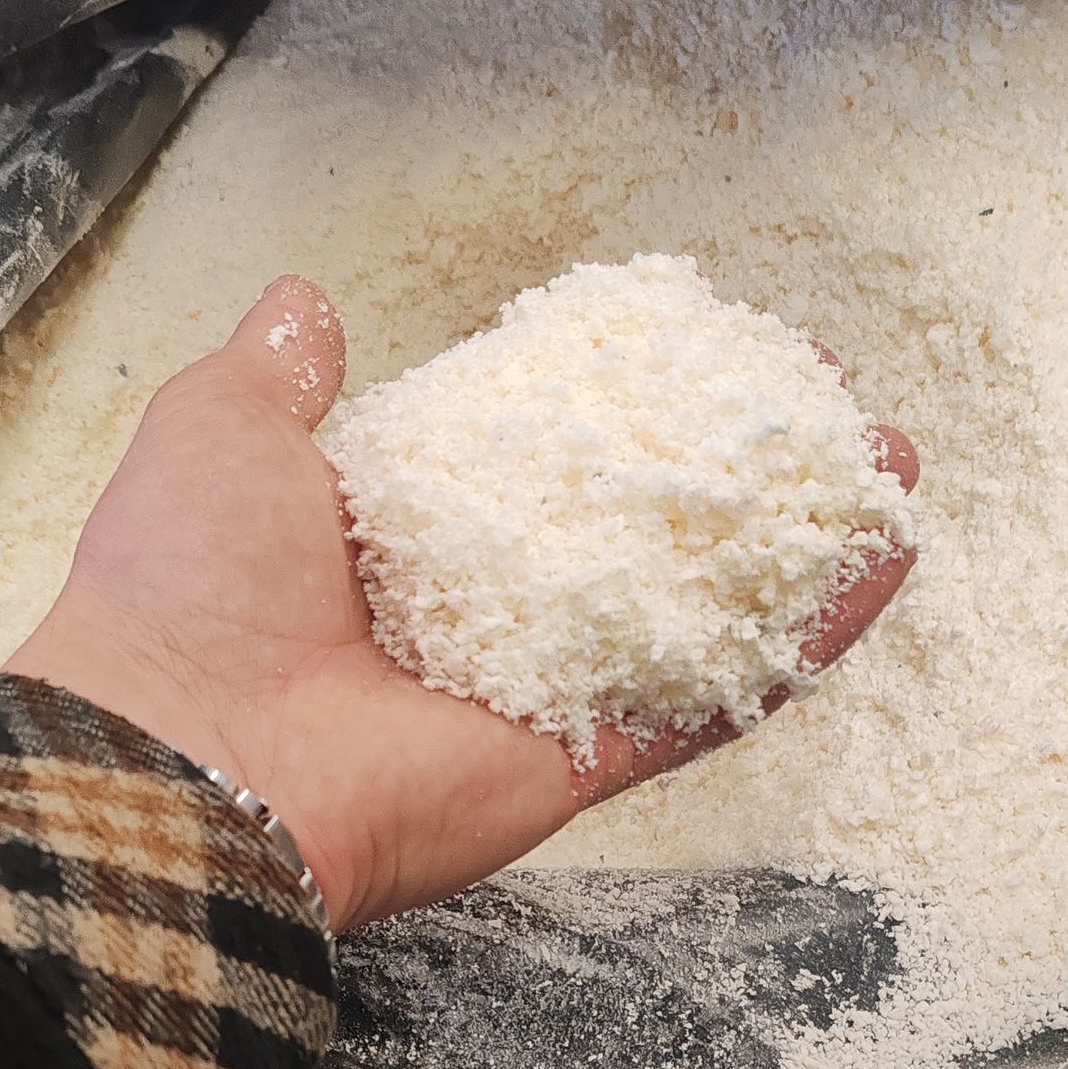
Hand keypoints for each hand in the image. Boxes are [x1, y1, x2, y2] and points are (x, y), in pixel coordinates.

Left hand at [8, 276, 917, 930]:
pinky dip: (803, 643)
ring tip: (884, 467)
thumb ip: (277, 376)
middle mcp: (486, 613)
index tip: (706, 345)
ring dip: (800, 540)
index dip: (629, 398)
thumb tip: (306, 304)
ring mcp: (544, 692)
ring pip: (701, 610)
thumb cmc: (188, 593)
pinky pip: (712, 703)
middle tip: (817, 399)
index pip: (545, 453)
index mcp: (405, 534)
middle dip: (739, 463)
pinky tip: (881, 568)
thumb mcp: (219, 434)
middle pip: (646, 528)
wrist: (183, 759)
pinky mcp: (584, 764)